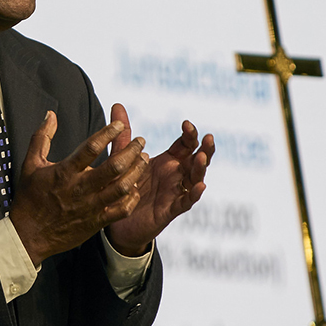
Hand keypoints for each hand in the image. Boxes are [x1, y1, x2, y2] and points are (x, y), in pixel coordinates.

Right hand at [10, 111, 150, 266]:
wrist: (29, 235)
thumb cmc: (30, 199)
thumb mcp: (30, 164)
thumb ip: (42, 137)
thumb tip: (51, 115)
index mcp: (64, 172)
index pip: (90, 148)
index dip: (107, 133)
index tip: (118, 125)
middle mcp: (80, 188)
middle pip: (113, 167)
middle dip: (131, 151)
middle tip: (140, 140)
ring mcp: (90, 206)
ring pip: (122, 187)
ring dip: (136, 171)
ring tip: (143, 159)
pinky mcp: (96, 221)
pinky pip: (121, 210)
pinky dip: (132, 198)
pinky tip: (135, 187)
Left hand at [107, 103, 214, 254]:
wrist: (118, 221)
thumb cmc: (125, 187)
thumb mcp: (122, 159)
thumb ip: (123, 135)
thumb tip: (116, 104)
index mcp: (168, 161)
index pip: (185, 144)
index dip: (189, 134)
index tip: (186, 124)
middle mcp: (175, 175)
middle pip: (197, 159)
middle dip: (205, 149)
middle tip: (208, 138)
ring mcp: (175, 192)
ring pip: (195, 179)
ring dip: (200, 168)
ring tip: (202, 157)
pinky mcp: (170, 210)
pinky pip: (186, 202)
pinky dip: (194, 195)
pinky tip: (200, 186)